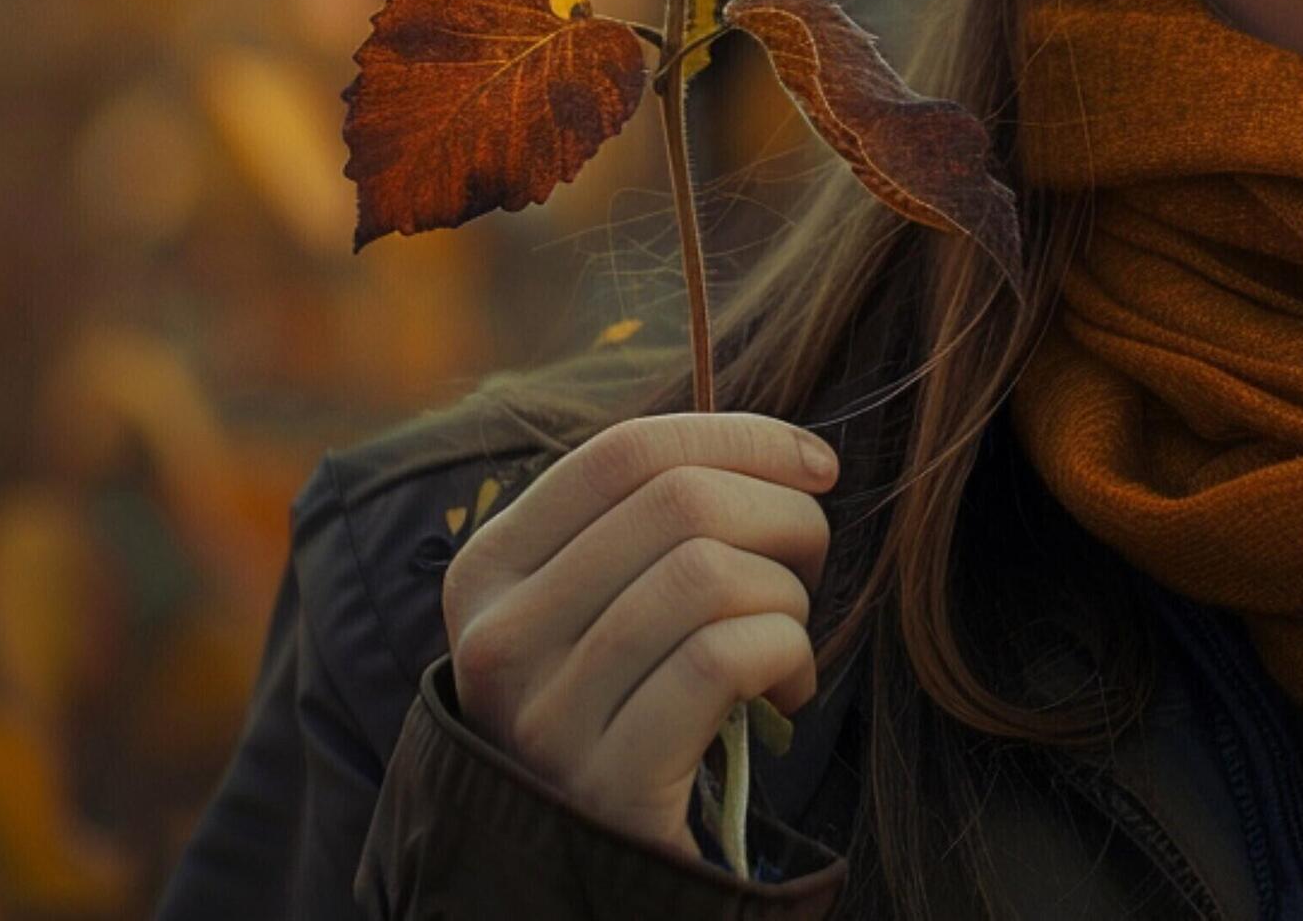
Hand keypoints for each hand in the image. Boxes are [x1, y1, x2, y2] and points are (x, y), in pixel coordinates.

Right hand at [441, 412, 837, 858]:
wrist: (590, 864)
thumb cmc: (628, 705)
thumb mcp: (603, 605)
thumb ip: (653, 524)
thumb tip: (782, 449)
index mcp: (488, 570)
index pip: (625, 453)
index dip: (741, 439)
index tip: (813, 467)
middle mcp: (497, 638)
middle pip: (680, 503)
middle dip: (783, 515)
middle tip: (809, 562)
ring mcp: (543, 716)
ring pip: (708, 574)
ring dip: (787, 594)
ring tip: (785, 635)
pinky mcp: (606, 783)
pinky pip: (724, 657)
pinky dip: (786, 655)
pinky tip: (784, 689)